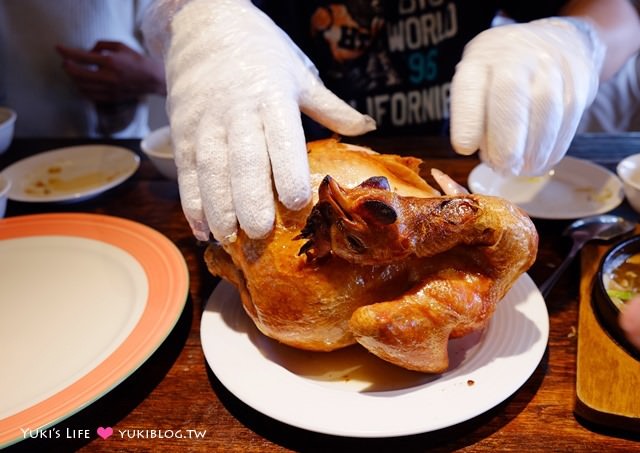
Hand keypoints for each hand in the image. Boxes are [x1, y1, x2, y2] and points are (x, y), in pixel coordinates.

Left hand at [56, 41, 165, 102]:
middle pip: (77, 74)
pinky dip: (82, 89)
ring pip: (82, 86)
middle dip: (67, 67)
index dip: (67, 52)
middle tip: (65, 62)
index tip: (58, 48)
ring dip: (73, 79)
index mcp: (110, 62)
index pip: (81, 56)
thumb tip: (89, 52)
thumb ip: (102, 45)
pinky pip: (90, 95)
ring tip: (72, 72)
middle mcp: (108, 77)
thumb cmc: (137, 60)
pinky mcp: (111, 97)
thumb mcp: (121, 46)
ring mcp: (109, 89)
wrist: (152, 79)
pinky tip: (81, 84)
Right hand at [164, 0, 374, 241]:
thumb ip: (330, 107)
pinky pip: (187, 171)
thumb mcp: (299, 74)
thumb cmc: (260, 51)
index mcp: (272, 98)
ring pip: (212, 170)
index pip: (280, 138)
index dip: (286, 170)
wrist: (202, 24)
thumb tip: (368, 128)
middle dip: (249, 198)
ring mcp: (207, 123)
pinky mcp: (184, 132)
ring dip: (218, 207)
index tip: (295, 202)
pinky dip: (191, 202)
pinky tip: (201, 228)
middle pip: (243, 160)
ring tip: (228, 237)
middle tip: (259, 231)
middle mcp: (238, 113)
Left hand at [450, 18, 605, 175]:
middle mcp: (515, 54)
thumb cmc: (505, 73)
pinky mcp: (580, 77)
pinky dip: (555, 146)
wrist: (558, 40)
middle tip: (503, 166)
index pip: (469, 85)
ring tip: (523, 169)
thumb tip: (491, 157)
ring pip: (546, 106)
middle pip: (511, 90)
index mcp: (481, 58)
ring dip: (534, 148)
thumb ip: (478, 117)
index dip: (467, 120)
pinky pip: (569, 116)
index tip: (465, 149)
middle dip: (506, 137)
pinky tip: (542, 160)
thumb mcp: (480, 83)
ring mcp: (551, 62)